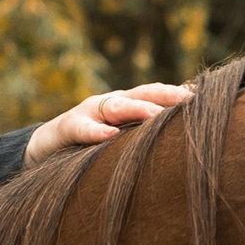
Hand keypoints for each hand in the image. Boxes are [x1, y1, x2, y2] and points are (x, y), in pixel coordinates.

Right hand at [24, 83, 191, 165]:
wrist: (41, 150)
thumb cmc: (87, 149)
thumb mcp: (117, 141)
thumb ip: (140, 138)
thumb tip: (181, 143)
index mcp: (125, 105)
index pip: (154, 94)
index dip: (175, 95)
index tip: (202, 98)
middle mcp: (109, 104)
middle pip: (141, 95)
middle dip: (164, 97)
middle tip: (187, 102)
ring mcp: (87, 113)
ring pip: (114, 107)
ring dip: (135, 110)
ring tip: (153, 115)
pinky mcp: (65, 128)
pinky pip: (82, 128)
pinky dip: (95, 132)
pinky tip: (108, 135)